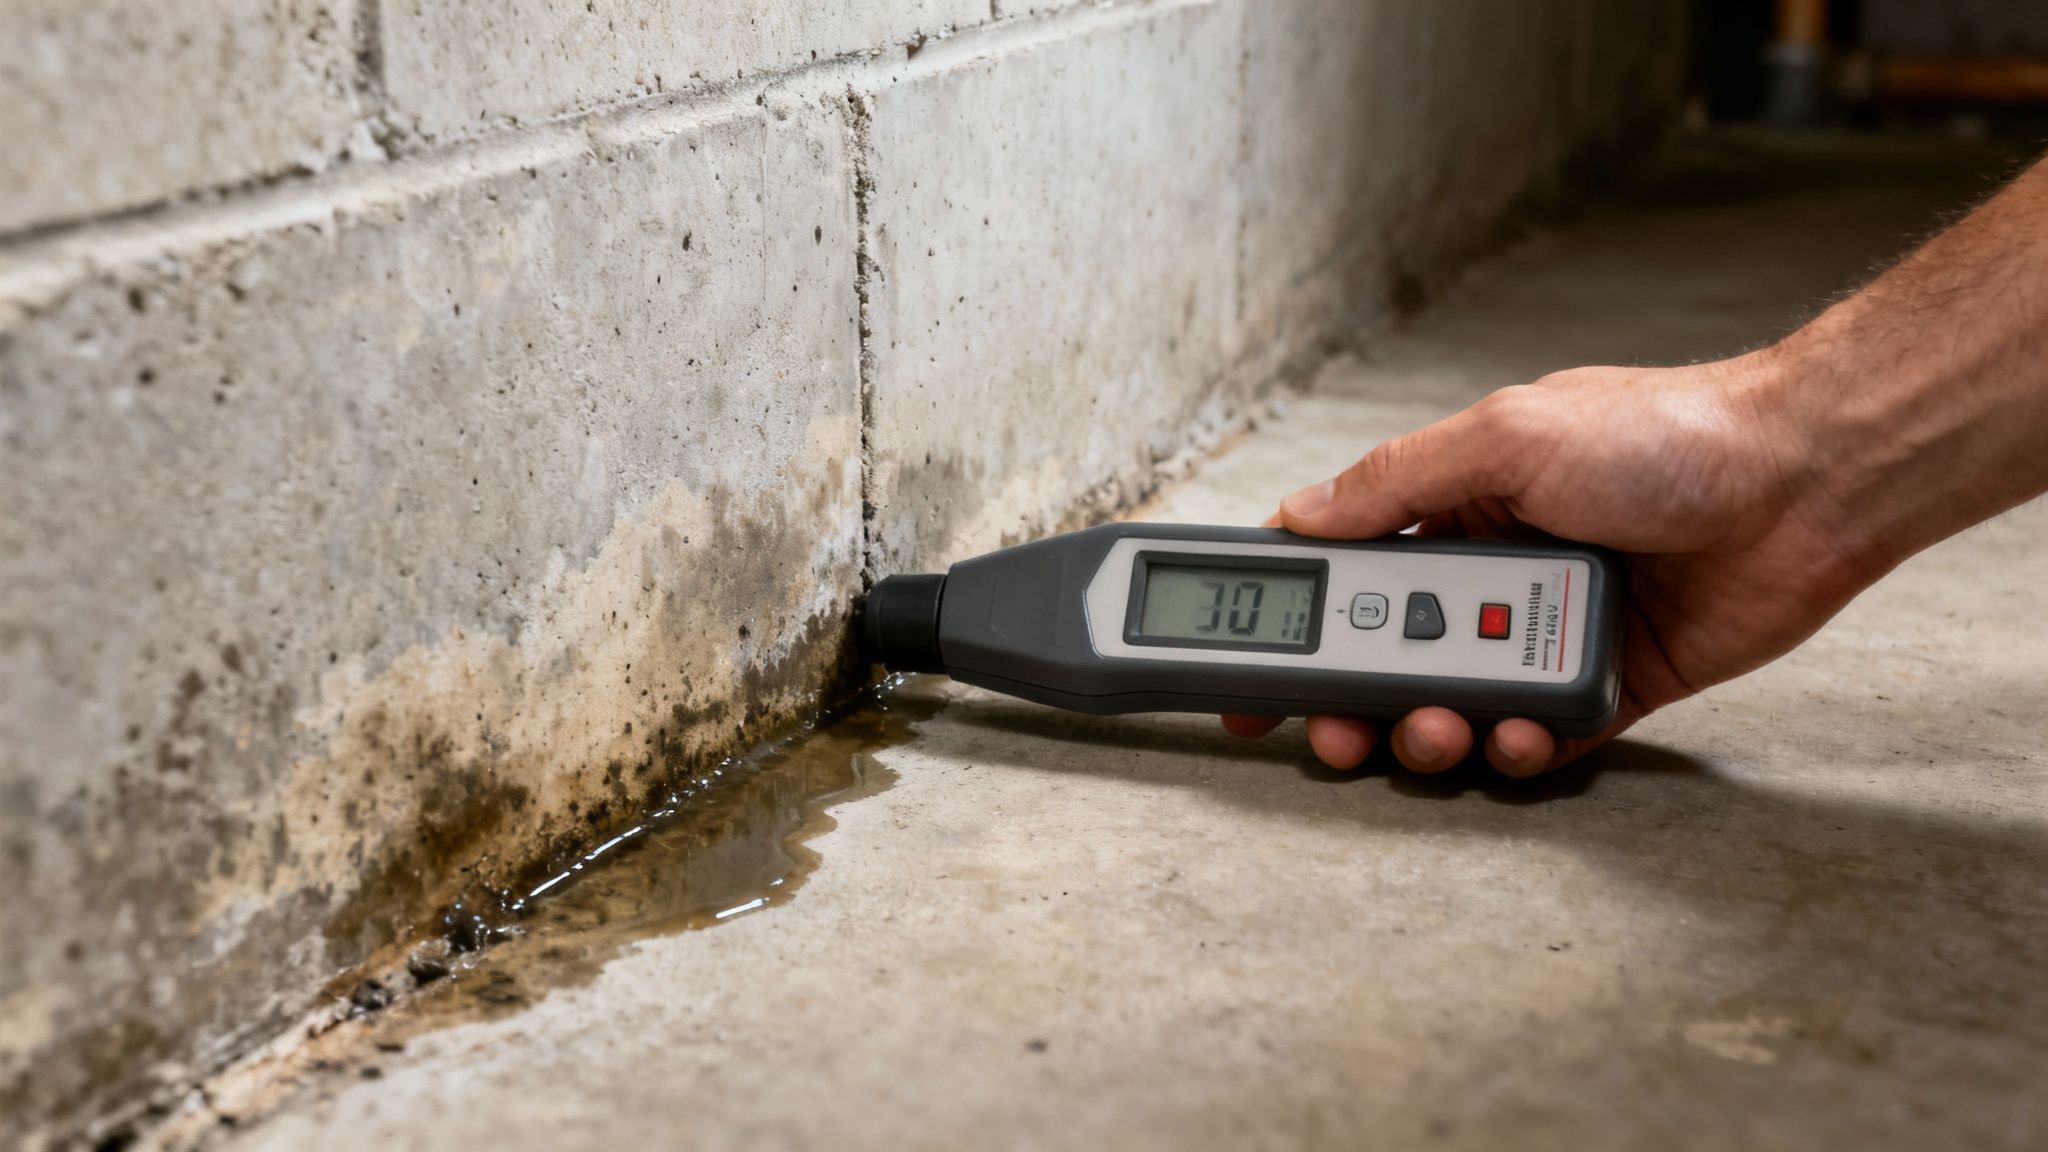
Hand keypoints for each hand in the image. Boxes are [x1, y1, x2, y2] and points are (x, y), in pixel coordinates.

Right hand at [1224, 352, 1874, 775]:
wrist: (1806, 482)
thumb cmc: (1665, 435)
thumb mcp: (1507, 435)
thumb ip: (1400, 479)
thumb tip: (1303, 514)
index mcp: (1458, 509)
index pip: (1349, 570)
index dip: (1293, 623)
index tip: (1249, 677)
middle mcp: (1495, 575)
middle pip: (1391, 657)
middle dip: (1354, 701)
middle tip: (1335, 731)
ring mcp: (1548, 634)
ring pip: (1456, 707)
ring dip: (1432, 731)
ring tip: (1444, 727)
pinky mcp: (1606, 687)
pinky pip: (1538, 741)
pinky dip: (1513, 751)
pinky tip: (1513, 736)